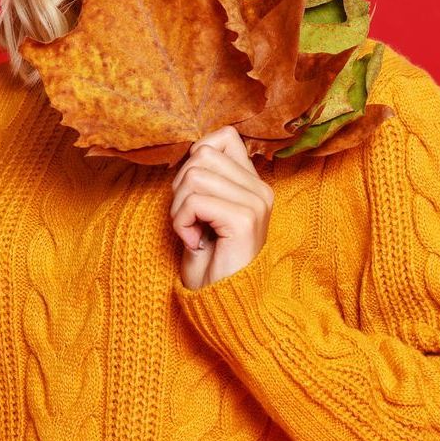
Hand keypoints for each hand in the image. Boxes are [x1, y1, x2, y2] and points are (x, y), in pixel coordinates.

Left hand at [169, 125, 273, 289]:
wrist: (223, 304)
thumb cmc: (210, 259)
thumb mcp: (205, 209)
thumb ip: (206, 176)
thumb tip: (192, 148)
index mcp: (253, 183)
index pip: (223, 136)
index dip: (196, 156)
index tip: (192, 191)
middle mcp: (260, 189)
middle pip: (202, 154)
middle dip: (180, 186)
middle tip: (189, 218)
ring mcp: (255, 204)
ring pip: (194, 175)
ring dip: (179, 206)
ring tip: (191, 230)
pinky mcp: (244, 220)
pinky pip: (195, 201)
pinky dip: (181, 222)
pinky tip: (194, 241)